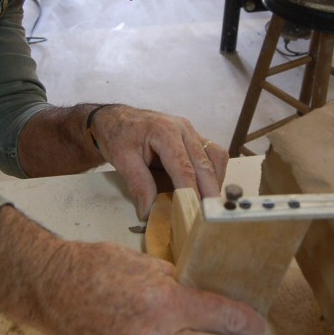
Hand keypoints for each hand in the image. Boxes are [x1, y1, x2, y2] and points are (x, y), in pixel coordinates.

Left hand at [90, 105, 228, 219]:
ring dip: (216, 181)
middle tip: (210, 215)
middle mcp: (184, 129)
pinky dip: (214, 173)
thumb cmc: (118, 136)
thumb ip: (138, 184)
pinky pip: (213, 154)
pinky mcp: (195, 138)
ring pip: (216, 156)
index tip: (194, 212)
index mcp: (165, 131)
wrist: (117, 119)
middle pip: (205, 162)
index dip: (190, 191)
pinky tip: (208, 189)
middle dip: (210, 190)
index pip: (183, 166)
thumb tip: (149, 212)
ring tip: (210, 204)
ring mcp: (192, 132)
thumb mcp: (122, 159)